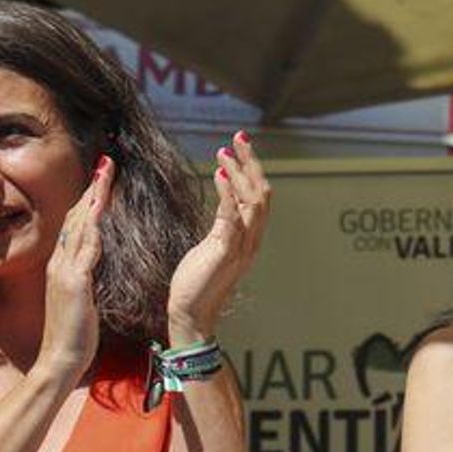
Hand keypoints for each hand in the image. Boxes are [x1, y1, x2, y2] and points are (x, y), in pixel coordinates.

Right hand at [36, 155, 114, 378]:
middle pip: (77, 216)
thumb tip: (91, 265)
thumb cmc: (74, 334)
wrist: (59, 359)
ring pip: (80, 225)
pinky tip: (101, 210)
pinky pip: (86, 249)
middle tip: (106, 163)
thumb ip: (84, 279)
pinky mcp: (74, 283)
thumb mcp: (81, 300)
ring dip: (94, 198)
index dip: (89, 200)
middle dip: (93, 188)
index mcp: (63, 266)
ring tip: (106, 174)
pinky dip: (93, 227)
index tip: (102, 179)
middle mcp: (61, 263)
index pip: (76, 224)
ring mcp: (65, 272)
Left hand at [166, 131, 269, 345]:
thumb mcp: (214, 245)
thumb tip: (226, 196)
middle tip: (239, 137)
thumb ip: (224, 222)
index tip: (240, 147)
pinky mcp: (225, 251)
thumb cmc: (197, 282)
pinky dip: (227, 191)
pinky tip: (217, 173)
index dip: (253, 170)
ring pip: (252, 200)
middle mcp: (251, 240)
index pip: (259, 197)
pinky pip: (231, 215)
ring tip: (225, 151)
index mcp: (250, 238)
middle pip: (262, 193)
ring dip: (239, 172)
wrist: (190, 313)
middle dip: (252, 162)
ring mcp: (241, 246)